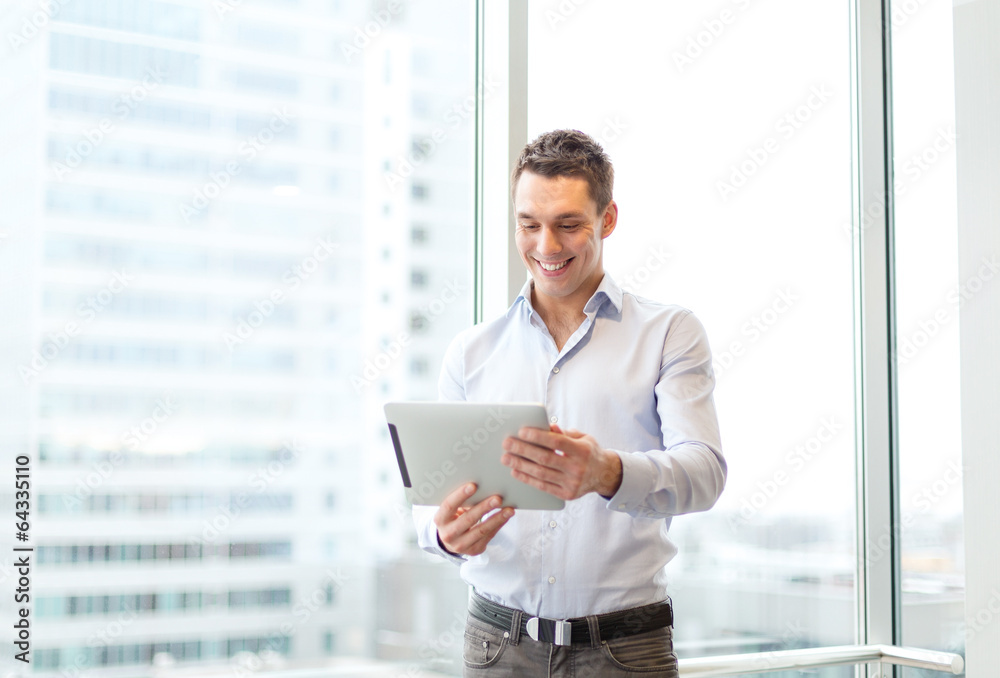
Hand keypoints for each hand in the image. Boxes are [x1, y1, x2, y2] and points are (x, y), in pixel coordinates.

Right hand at [434, 483, 513, 555]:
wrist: (451, 541)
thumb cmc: (454, 518)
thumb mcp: (452, 510)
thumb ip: (462, 501)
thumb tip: (483, 486)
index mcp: (440, 520)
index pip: (449, 506)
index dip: (460, 495)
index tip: (474, 485)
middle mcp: (448, 534)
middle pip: (468, 519)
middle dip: (484, 507)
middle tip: (498, 498)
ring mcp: (461, 545)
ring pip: (481, 530)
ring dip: (497, 519)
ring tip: (509, 509)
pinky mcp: (474, 550)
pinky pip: (489, 536)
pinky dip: (499, 525)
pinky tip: (506, 516)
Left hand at [501, 424, 622, 500]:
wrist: (604, 475)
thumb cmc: (589, 452)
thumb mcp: (582, 438)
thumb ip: (563, 433)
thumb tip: (546, 426)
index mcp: (582, 451)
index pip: (557, 442)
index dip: (538, 436)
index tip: (521, 431)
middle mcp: (578, 468)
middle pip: (545, 458)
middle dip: (523, 450)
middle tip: (507, 444)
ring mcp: (572, 484)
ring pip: (541, 474)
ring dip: (520, 465)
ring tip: (506, 458)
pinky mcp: (566, 495)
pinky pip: (542, 487)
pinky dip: (527, 479)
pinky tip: (516, 471)